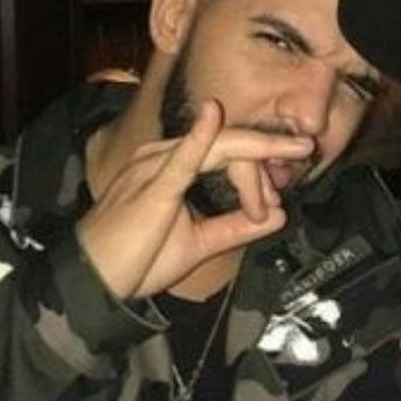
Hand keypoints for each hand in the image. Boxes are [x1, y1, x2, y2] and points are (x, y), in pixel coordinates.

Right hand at [77, 99, 313, 298]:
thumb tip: (278, 216)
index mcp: (172, 166)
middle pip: (228, 144)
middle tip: (305, 147)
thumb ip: (236, 227)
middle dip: (270, 146)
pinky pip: (182, 157)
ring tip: (289, 161)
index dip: (259, 169)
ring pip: (219, 149)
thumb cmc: (137, 260)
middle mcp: (163, 157)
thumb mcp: (199, 243)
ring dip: (255, 167)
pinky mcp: (151, 184)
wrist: (95, 283)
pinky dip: (201, 136)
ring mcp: (155, 166)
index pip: (227, 152)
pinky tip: (214, 116)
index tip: (278, 196)